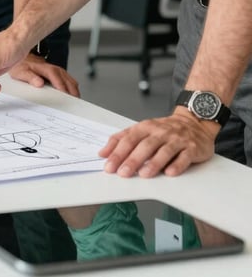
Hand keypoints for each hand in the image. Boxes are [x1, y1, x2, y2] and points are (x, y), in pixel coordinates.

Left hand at [8, 53, 80, 96]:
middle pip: (68, 81)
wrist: (22, 59)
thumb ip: (30, 78)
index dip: (62, 87)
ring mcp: (58, 71)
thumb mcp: (21, 72)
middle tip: (73, 104)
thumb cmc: (22, 66)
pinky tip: (71, 96)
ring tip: (74, 102)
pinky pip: (70, 81)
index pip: (57, 78)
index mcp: (46, 68)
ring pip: (71, 81)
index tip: (65, 97)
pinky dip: (72, 89)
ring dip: (74, 91)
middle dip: (72, 92)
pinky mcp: (59, 74)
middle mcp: (55, 69)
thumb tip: (39, 83)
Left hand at [99, 108, 217, 177]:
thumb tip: (103, 153)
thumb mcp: (141, 129)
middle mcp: (160, 132)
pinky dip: (176, 165)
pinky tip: (169, 173)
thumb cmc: (164, 129)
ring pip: (163, 151)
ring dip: (153, 163)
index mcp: (145, 127)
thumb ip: (122, 140)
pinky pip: (184, 157)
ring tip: (143, 175)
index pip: (128, 139)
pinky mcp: (191, 148)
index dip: (117, 153)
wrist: (193, 122)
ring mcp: (176, 140)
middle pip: (144, 146)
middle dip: (132, 160)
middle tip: (123, 173)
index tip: (109, 166)